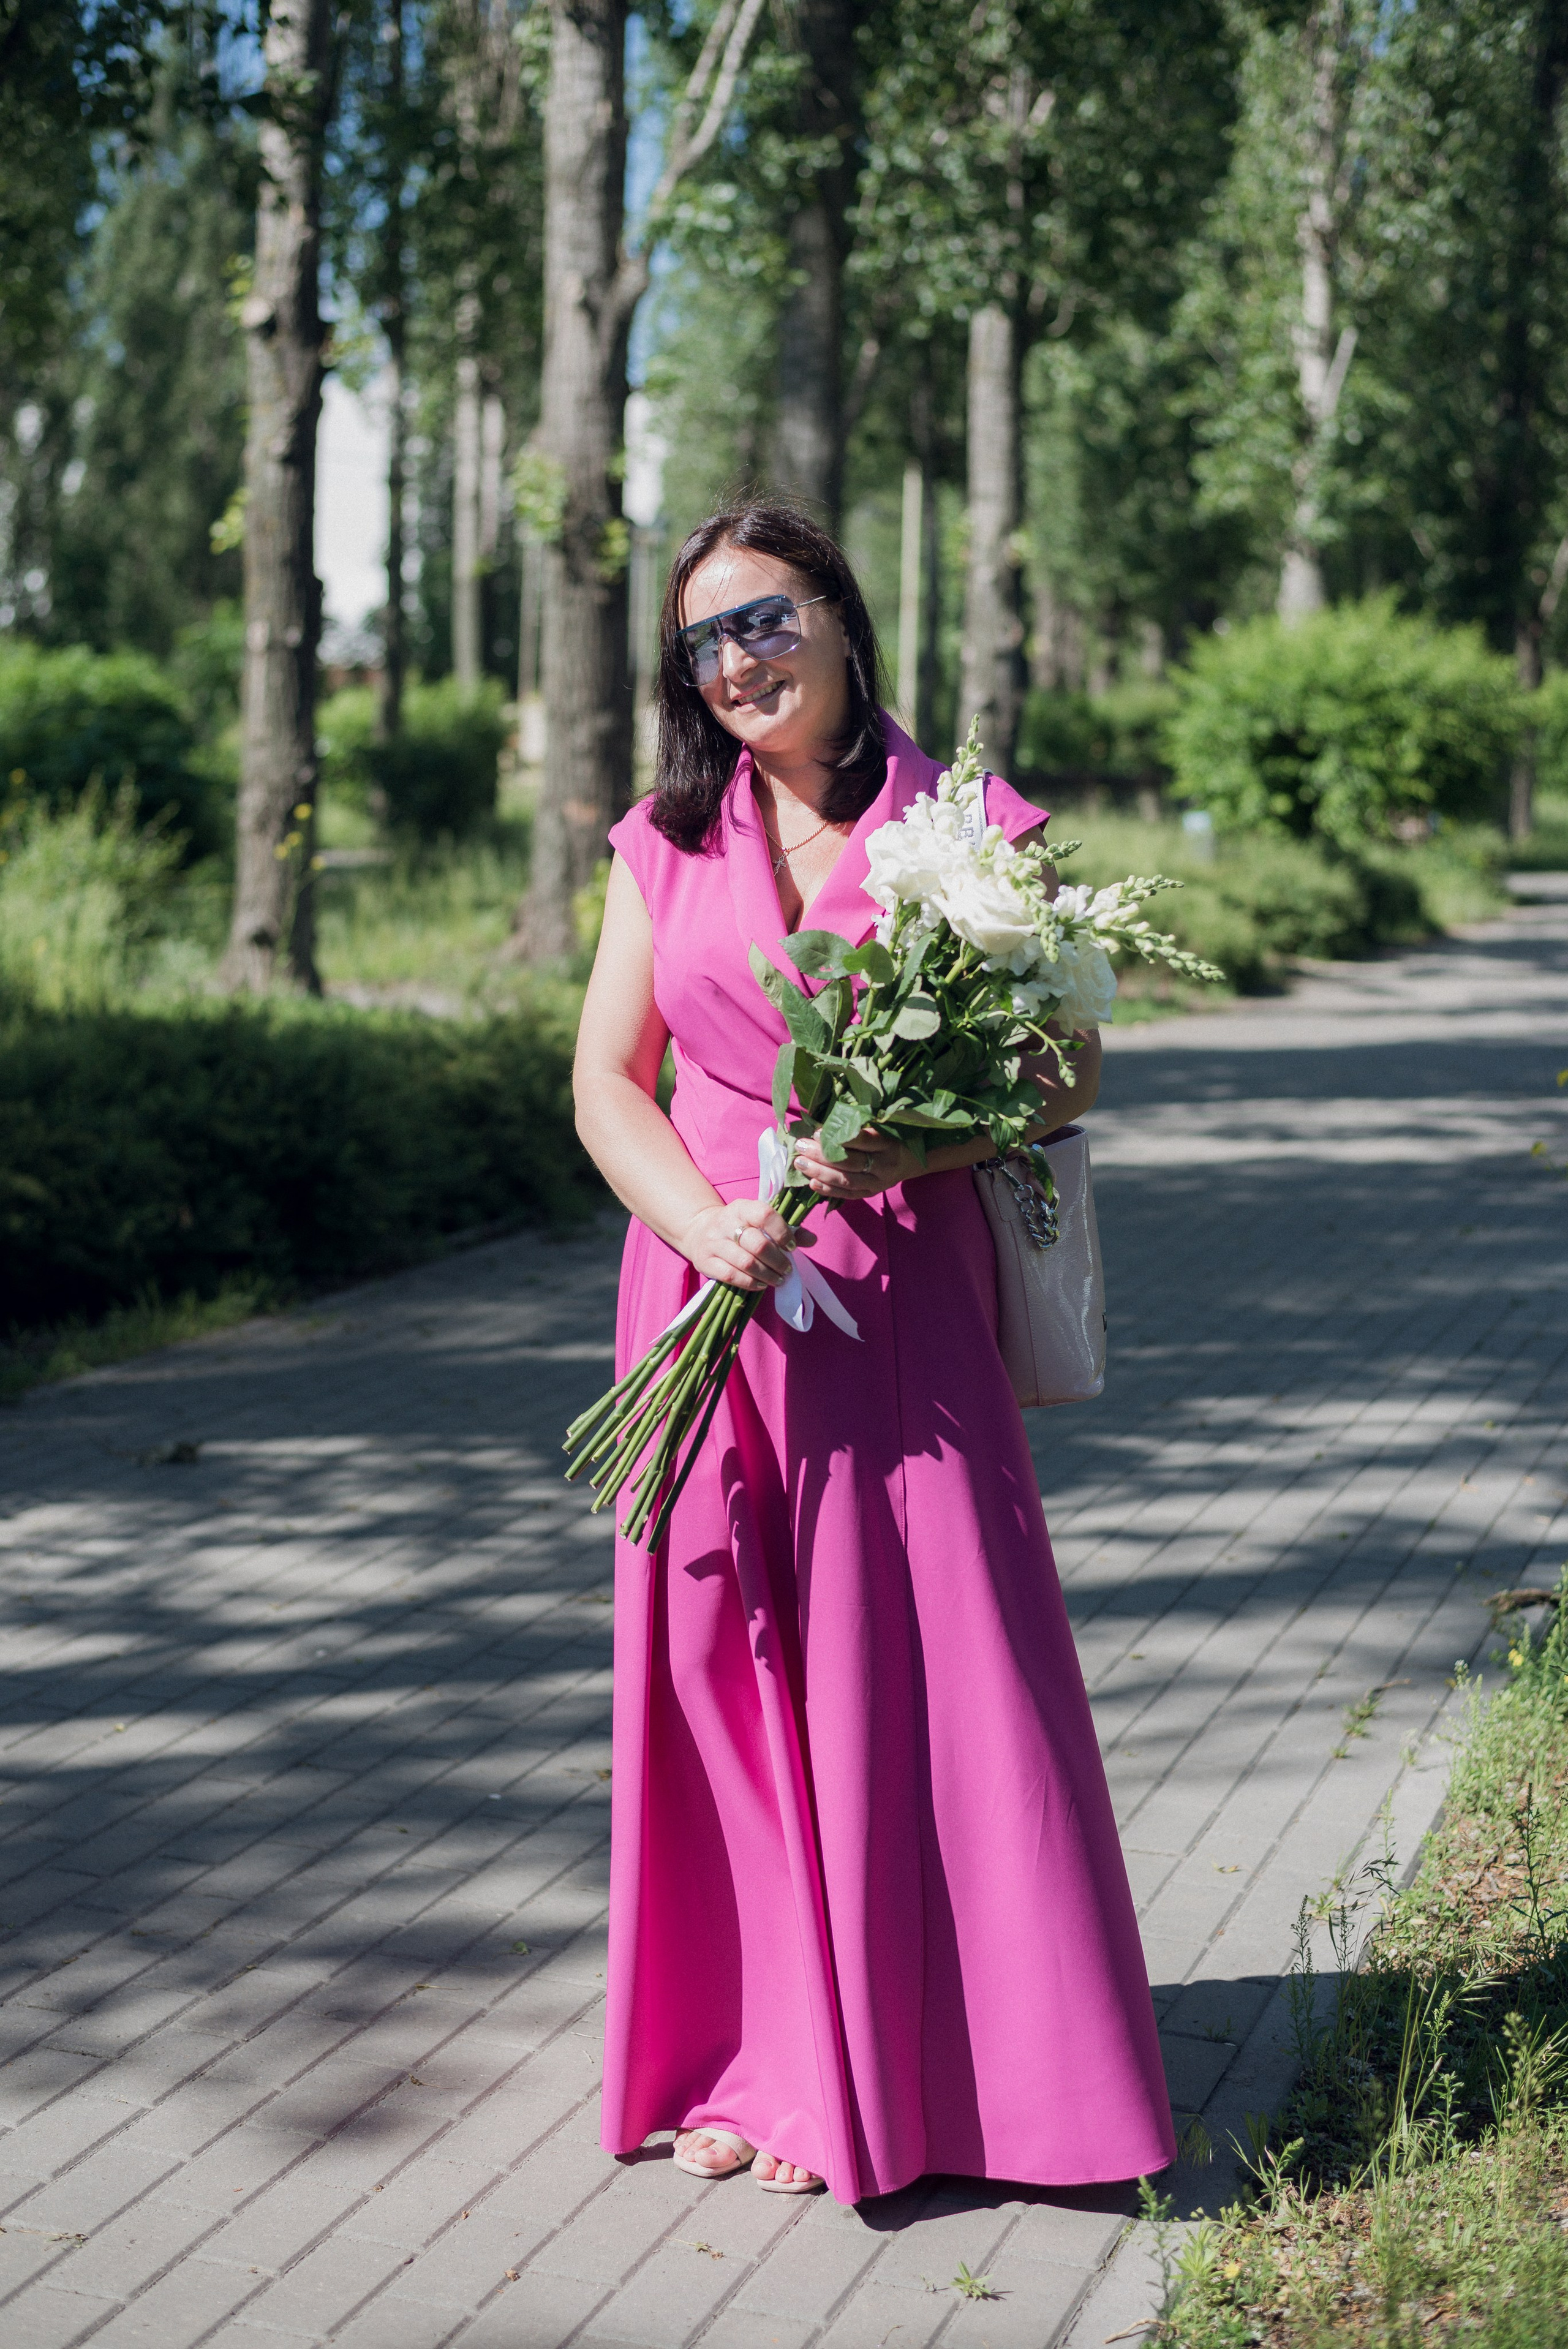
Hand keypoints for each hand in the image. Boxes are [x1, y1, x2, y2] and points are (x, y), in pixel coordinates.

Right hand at [678, 1198, 815, 1290]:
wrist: (698, 1231)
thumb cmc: (739, 1227)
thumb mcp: (758, 1221)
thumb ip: (786, 1229)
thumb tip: (812, 1239)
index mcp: (741, 1208)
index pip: (764, 1215)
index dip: (782, 1232)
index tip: (792, 1246)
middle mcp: (725, 1223)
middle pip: (757, 1243)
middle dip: (777, 1260)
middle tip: (787, 1269)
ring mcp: (713, 1243)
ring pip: (745, 1262)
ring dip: (767, 1275)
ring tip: (779, 1280)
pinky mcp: (705, 1262)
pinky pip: (731, 1276)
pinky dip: (750, 1283)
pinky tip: (761, 1285)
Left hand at [793, 1127, 919, 1201]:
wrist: (910, 1162)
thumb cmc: (891, 1138)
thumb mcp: (882, 1128)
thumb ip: (860, 1126)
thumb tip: (825, 1125)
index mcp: (887, 1144)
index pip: (863, 1141)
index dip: (839, 1138)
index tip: (816, 1132)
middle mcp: (883, 1166)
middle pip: (850, 1163)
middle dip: (822, 1155)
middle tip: (801, 1146)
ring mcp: (877, 1183)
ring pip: (846, 1180)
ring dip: (820, 1173)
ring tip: (800, 1163)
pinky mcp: (870, 1194)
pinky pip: (847, 1194)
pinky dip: (828, 1190)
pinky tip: (812, 1183)